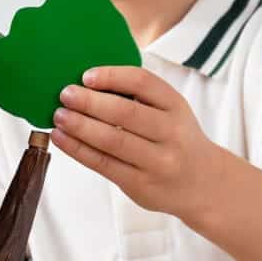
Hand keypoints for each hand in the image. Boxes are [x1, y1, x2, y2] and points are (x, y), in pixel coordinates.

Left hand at [50, 66, 223, 222]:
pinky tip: (61, 138)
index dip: (113, 77)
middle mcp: (171, 132)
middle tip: (65, 95)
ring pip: (113, 141)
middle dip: (90, 102)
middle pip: (126, 113)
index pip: (144, 83)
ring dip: (80, 126)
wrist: (203, 184)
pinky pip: (104, 164)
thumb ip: (138, 99)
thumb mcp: (170, 113)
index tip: (86, 76)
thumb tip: (85, 84)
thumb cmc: (173, 140)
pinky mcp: (140, 184)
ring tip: (58, 116)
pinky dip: (77, 150)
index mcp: (176, 105)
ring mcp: (157, 161)